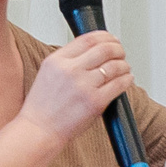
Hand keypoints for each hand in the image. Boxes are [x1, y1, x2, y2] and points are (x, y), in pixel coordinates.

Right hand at [15, 29, 134, 145]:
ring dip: (124, 65)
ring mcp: (84, 86)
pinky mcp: (95, 102)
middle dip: (118, 49)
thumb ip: (68, 60)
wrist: (38, 131)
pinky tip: (126, 79)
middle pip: (105, 49)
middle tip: (121, 52)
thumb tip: (92, 51)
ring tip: (124, 67)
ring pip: (115, 66)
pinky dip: (126, 79)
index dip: (105, 36)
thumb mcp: (48, 73)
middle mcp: (70, 70)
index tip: (111, 39)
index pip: (88, 39)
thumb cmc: (42, 107)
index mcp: (57, 60)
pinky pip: (119, 84)